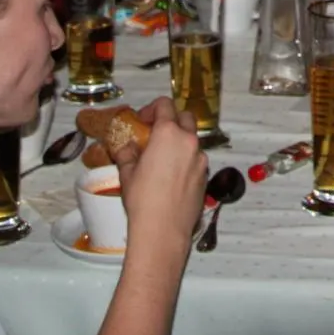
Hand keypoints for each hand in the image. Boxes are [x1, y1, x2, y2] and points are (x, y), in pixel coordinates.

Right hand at [114, 97, 208, 248]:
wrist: (163, 230)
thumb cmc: (142, 199)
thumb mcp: (127, 173)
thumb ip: (128, 153)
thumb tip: (127, 146)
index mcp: (168, 134)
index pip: (164, 105)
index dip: (151, 109)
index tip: (143, 121)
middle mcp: (189, 141)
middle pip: (184, 117)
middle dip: (170, 120)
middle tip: (155, 134)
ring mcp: (201, 159)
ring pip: (192, 140)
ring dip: (179, 141)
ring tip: (162, 158)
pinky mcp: (206, 176)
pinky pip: (196, 159)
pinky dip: (186, 160)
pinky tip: (172, 177)